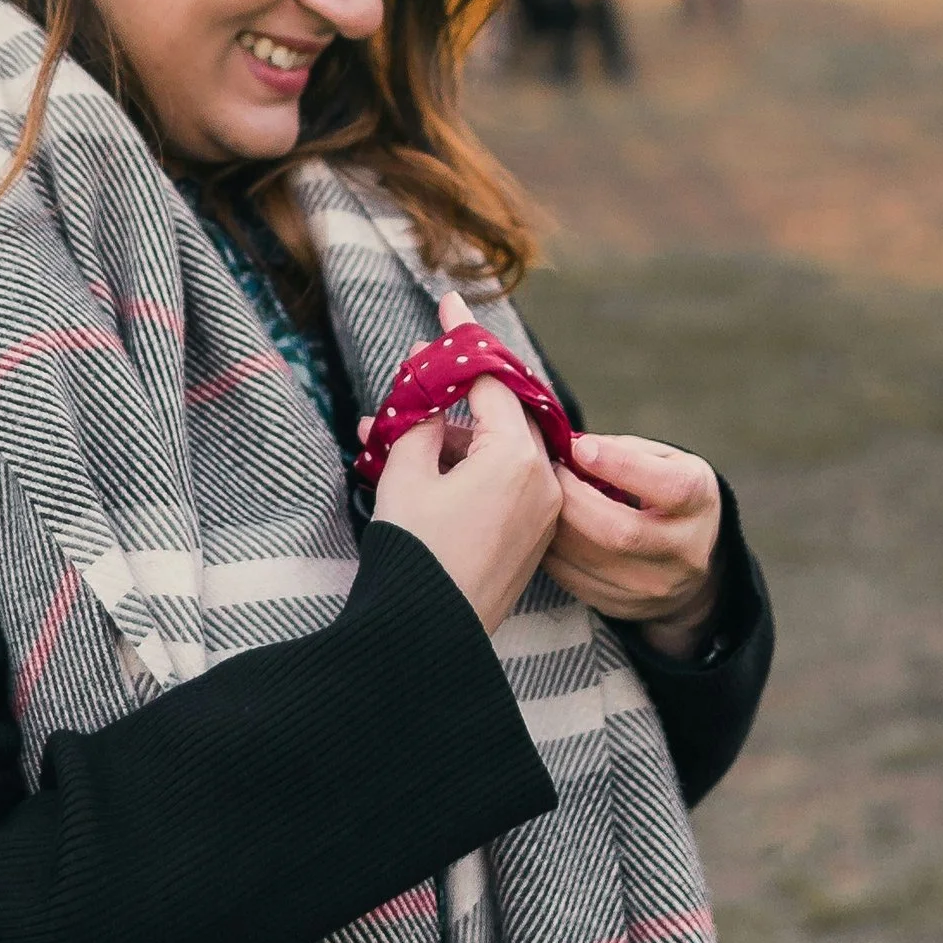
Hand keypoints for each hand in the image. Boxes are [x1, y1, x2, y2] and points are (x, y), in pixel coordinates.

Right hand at [372, 366, 560, 634]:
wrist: (426, 637)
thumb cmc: (415, 552)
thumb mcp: (407, 472)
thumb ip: (422, 419)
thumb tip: (429, 388)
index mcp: (517, 457)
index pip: (491, 380)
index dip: (463, 341)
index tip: (448, 305)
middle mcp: (543, 481)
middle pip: (502, 412)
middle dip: (459, 388)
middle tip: (424, 362)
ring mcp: (543, 512)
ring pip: (502, 448)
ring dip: (458, 433)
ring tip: (399, 429)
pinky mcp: (533, 537)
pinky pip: (507, 481)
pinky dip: (472, 465)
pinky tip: (426, 460)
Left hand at [542, 433, 722, 657]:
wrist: (688, 566)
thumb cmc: (670, 499)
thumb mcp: (667, 462)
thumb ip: (624, 451)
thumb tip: (572, 449)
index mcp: (698, 503)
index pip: (669, 488)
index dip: (620, 465)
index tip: (581, 447)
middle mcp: (683, 551)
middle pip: (619, 532)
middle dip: (573, 499)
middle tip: (550, 471)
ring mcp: (653, 586)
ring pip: (588, 559)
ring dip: (555, 523)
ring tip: (544, 496)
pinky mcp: (622, 605)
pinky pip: (572, 577)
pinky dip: (551, 549)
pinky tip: (547, 528)